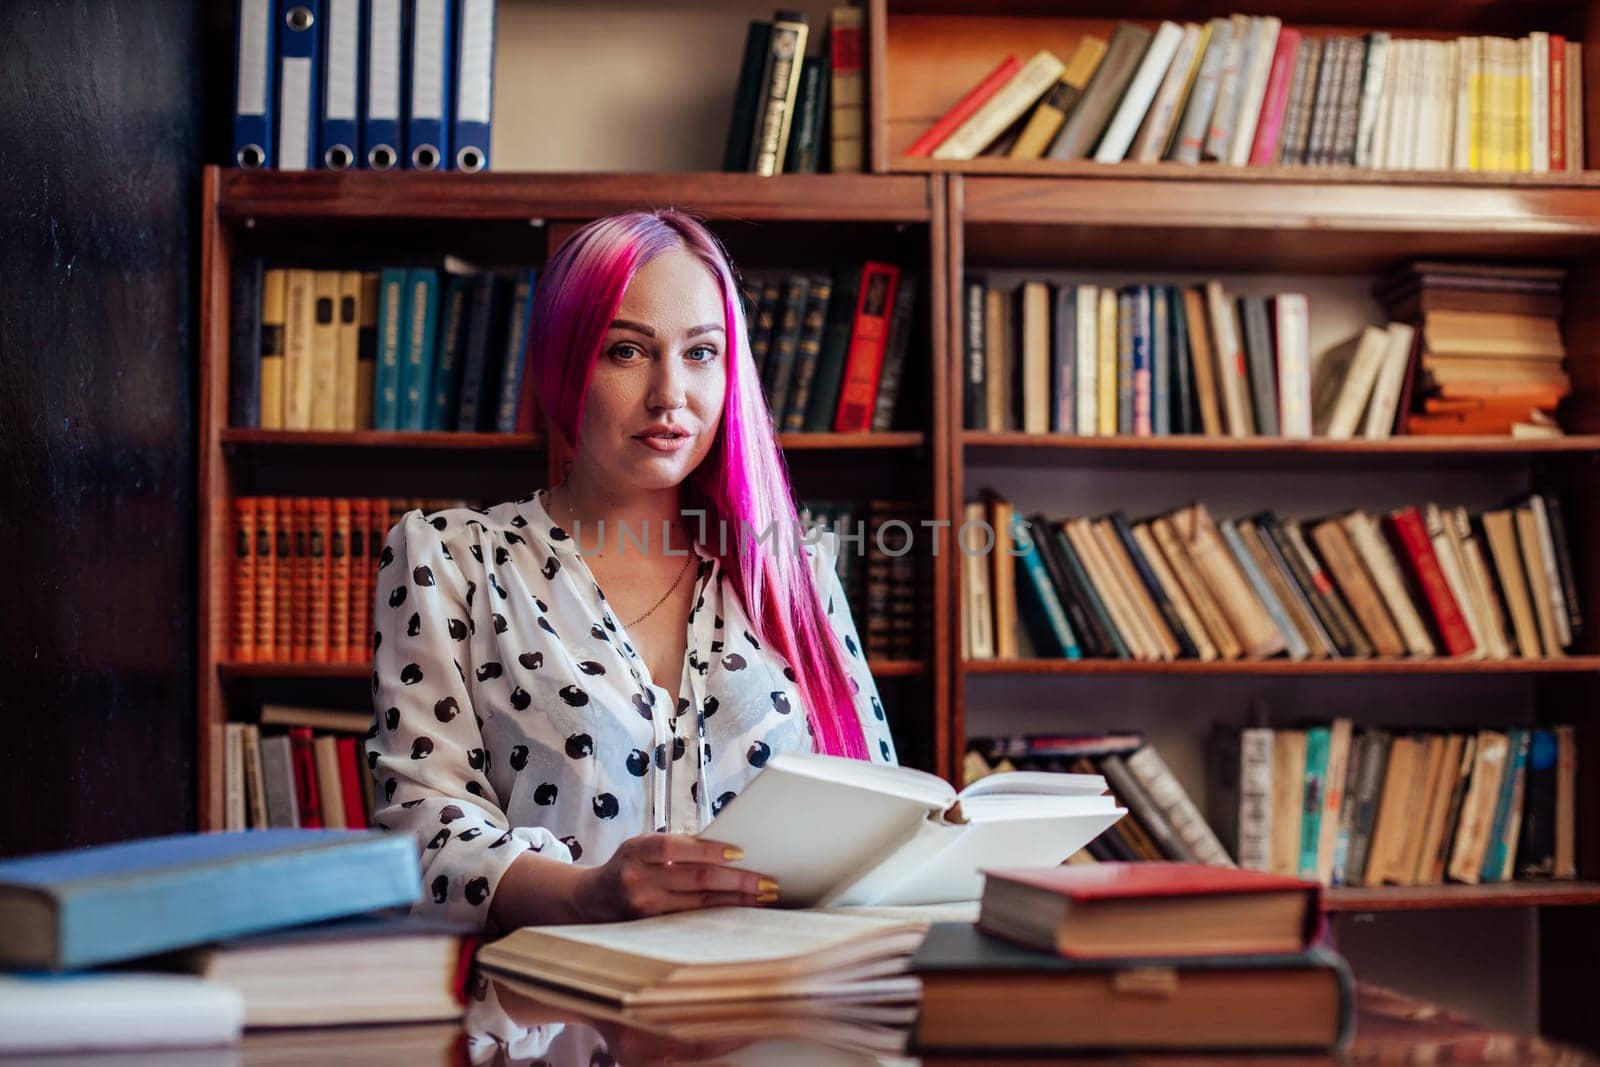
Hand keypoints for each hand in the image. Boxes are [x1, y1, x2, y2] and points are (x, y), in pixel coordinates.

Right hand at [571, 833, 777, 920]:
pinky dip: (719, 916)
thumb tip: (729, 849)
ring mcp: (644, 911)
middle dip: (737, 881)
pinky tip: (739, 914)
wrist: (589, 902)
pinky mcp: (651, 932)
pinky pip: (693, 923)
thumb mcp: (641, 847)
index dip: (709, 850)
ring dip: (735, 901)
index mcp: (636, 852)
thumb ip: (677, 847)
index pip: (675, 848)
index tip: (740, 853)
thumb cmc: (627, 866)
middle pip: (696, 880)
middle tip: (768, 882)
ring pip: (699, 906)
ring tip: (762, 898)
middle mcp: (638, 881)